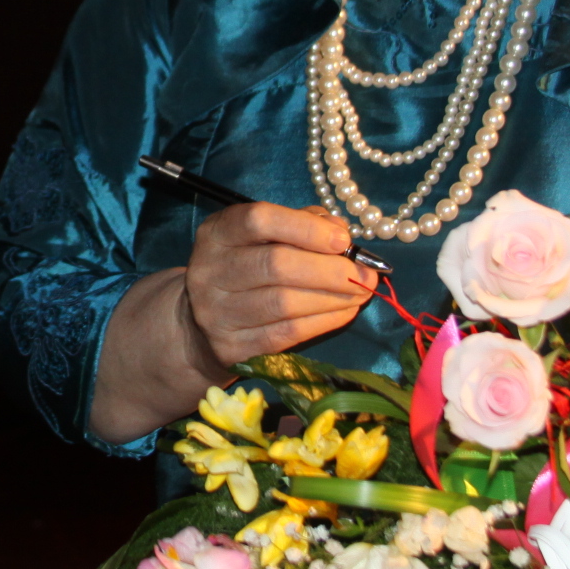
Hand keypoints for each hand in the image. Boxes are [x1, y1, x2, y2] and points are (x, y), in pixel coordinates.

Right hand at [181, 201, 379, 368]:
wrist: (203, 324)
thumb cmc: (246, 269)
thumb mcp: (264, 237)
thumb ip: (302, 224)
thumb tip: (341, 233)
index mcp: (217, 233)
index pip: (259, 220)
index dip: (305, 228)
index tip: (343, 239)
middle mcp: (209, 271)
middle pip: (275, 265)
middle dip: (330, 269)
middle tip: (365, 274)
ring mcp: (216, 313)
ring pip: (285, 303)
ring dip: (333, 298)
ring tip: (361, 292)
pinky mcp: (232, 348)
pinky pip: (287, 333)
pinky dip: (324, 321)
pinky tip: (345, 312)